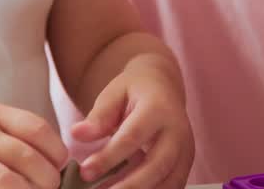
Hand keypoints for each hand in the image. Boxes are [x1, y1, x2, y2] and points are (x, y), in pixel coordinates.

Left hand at [70, 55, 193, 188]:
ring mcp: (185, 150)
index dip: (109, 157)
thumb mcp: (114, 93)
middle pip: (157, 166)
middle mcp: (177, 131)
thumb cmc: (136, 90)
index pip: (132, 137)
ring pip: (169, 182)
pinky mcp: (186, 164)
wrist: (164, 86)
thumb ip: (99, 116)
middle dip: (129, 186)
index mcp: (158, 108)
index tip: (86, 171)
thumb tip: (77, 134)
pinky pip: (174, 186)